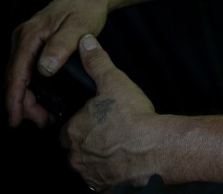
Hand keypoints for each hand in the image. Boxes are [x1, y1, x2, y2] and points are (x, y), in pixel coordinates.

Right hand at [4, 0, 109, 127]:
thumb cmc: (86, 8)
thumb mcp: (78, 27)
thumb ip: (61, 46)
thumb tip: (44, 68)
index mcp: (30, 35)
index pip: (16, 73)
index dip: (14, 99)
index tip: (15, 120)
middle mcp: (23, 37)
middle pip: (15, 77)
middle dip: (22, 103)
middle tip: (40, 122)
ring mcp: (27, 40)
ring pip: (20, 76)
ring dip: (28, 97)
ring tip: (43, 116)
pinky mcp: (35, 44)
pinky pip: (27, 70)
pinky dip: (32, 87)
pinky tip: (43, 99)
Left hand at [62, 34, 162, 190]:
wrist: (156, 150)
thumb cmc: (133, 118)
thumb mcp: (113, 81)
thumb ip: (96, 61)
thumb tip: (85, 42)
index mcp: (73, 131)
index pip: (66, 129)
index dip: (79, 122)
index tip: (94, 119)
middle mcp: (77, 157)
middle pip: (74, 149)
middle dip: (87, 142)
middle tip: (107, 132)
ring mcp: (90, 175)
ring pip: (87, 166)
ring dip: (97, 158)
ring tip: (117, 146)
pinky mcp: (105, 187)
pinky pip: (101, 181)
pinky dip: (110, 173)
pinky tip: (123, 162)